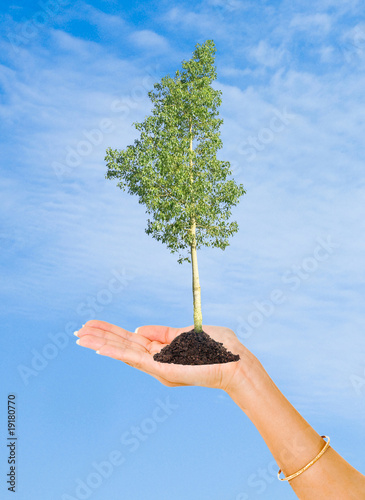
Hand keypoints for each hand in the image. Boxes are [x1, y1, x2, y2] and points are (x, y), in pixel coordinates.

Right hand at [76, 320, 256, 391]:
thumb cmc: (219, 348)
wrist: (237, 363)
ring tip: (80, 337)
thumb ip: (163, 332)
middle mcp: (156, 360)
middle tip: (77, 330)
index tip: (93, 324)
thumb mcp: (187, 333)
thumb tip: (138, 329)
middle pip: (122, 346)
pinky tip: (99, 349)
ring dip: (101, 344)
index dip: (111, 332)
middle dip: (100, 337)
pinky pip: (135, 360)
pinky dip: (116, 353)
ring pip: (124, 353)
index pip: (130, 339)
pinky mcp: (163, 370)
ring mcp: (158, 367)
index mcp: (162, 350)